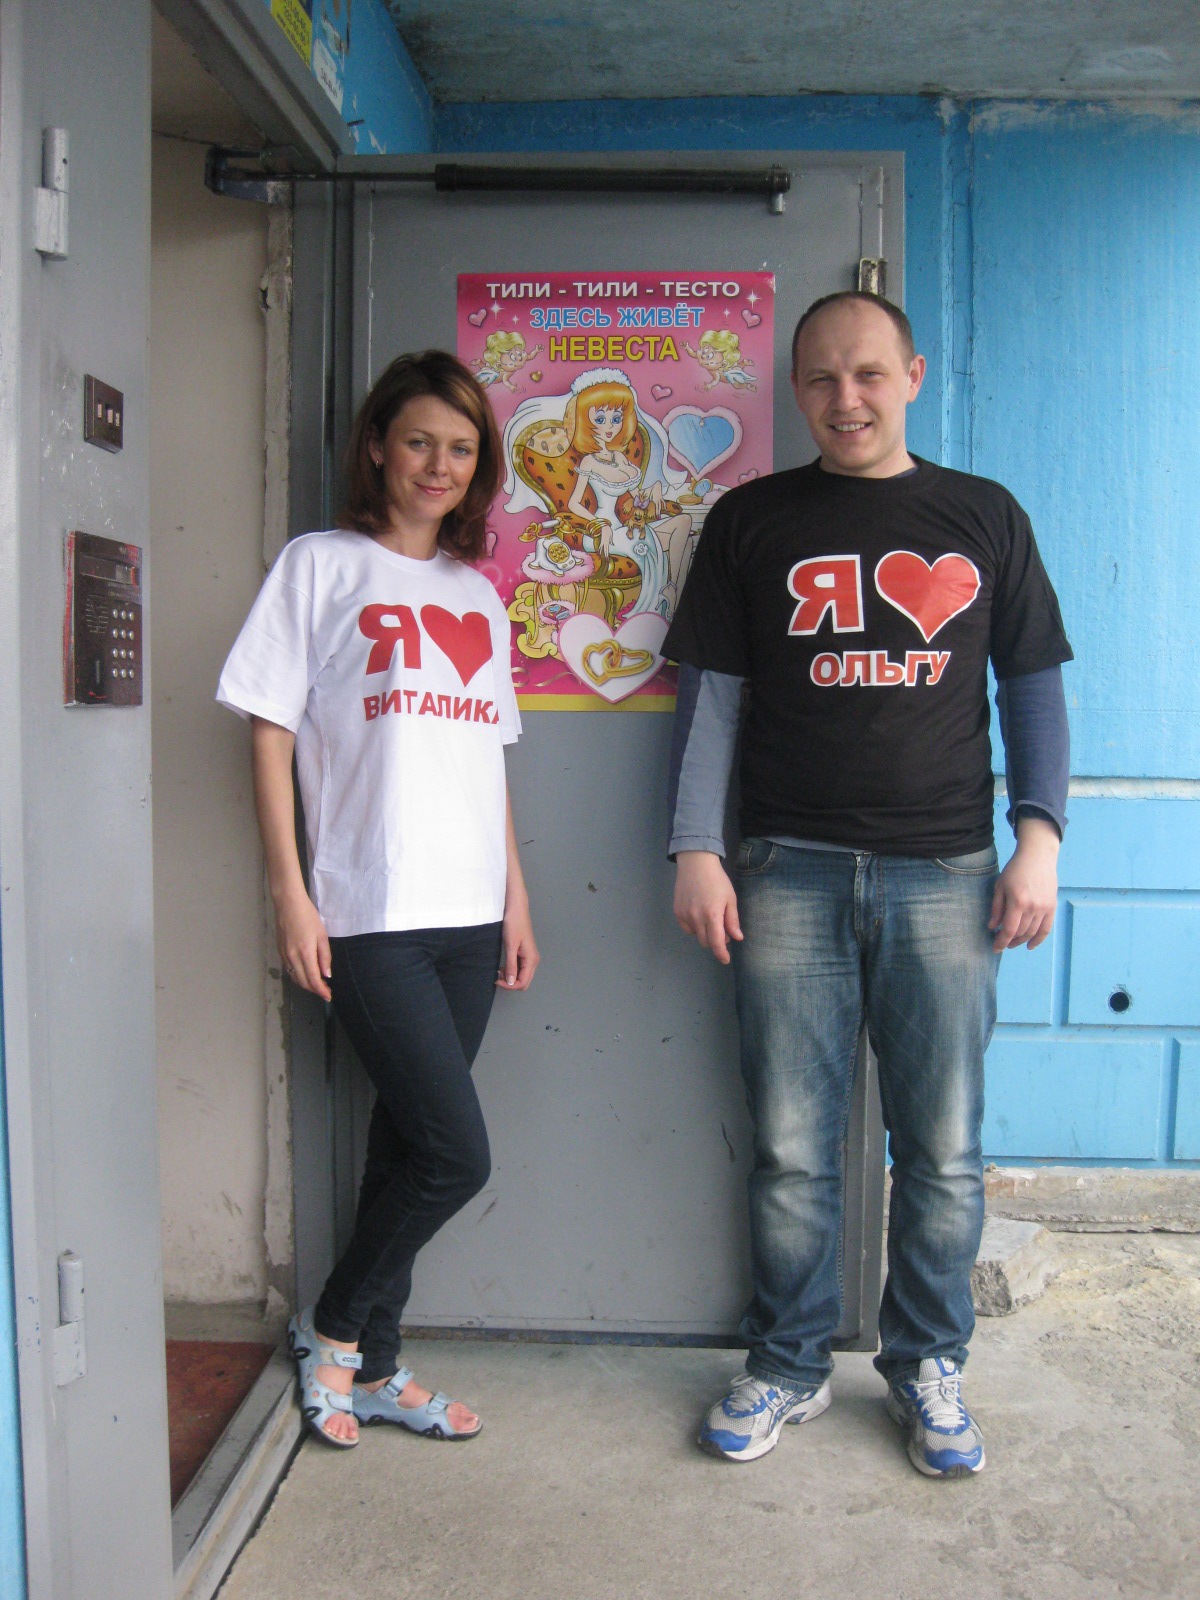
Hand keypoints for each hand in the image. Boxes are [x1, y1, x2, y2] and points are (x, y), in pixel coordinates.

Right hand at [274, 888, 332, 999]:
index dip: (321, 990)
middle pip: (303, 982)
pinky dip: (298, 976)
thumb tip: (327, 975)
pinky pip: (289, 970)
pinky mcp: (280, 951)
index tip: (329, 996)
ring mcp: (284, 955)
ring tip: (317, 985)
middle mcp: (292, 958)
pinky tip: (305, 974)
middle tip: (325, 991)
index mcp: (305, 953)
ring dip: (306, 985)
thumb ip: (325, 956)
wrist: (288, 904)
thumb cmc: (308, 916)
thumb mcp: (322, 935)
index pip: (313, 979)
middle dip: (314, 990)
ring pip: (295, 977)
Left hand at [497, 896, 538, 989]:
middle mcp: (533, 961)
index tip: (497, 980)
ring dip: (511, 977)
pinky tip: (503, 966)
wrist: (516, 909)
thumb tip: (511, 982)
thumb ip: (511, 965)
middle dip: (511, 983)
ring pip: (522, 976)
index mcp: (531, 960)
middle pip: (524, 982)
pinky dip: (512, 971)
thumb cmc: (514, 925)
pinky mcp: (525, 954)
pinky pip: (520, 968)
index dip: (510, 985)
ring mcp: (530, 958)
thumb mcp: (510, 946)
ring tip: (499, 970)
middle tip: (498, 976)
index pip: (523, 983)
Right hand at [673, 851, 742, 963]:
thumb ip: (732, 920)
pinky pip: (687, 928)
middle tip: (722, 927)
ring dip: (705, 932)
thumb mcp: (730, 898)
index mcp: (712, 915)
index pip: (716, 942)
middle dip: (715, 940)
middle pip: (706, 942)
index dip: (721, 954)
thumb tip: (736, 938)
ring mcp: (684, 915)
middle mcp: (696, 918)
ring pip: (696, 935)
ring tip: (709, 916)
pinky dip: (694, 927)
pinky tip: (698, 914)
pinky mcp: (677, 911)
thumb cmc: (717, 880)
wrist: (695, 864)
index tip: (725, 960)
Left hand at [989, 815, 1059, 951]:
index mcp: (1017, 902)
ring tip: (1012, 943)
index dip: (1001, 942)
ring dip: (1021, 941)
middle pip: (1020, 933)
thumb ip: (996, 908)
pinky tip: (1030, 946)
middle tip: (1002, 944)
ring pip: (1032, 933)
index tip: (995, 948)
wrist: (1038, 857)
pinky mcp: (1052, 907)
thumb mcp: (1000, 886)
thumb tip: (992, 927)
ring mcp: (1044, 908)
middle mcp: (1033, 908)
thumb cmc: (1015, 870)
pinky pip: (1046, 929)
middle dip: (1010, 941)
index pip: (1008, 930)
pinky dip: (1039, 939)